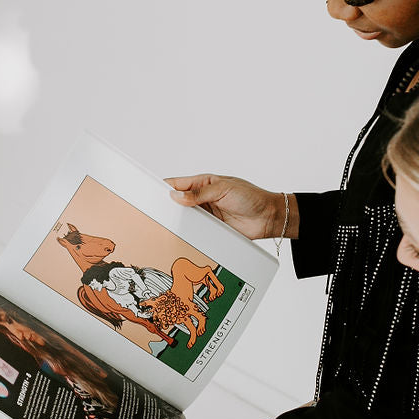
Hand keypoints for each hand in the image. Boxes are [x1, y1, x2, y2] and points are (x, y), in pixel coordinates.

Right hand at [164, 173, 298, 240]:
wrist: (268, 217)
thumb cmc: (251, 197)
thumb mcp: (223, 189)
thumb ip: (199, 193)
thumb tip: (177, 196)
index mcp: (203, 183)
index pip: (177, 184)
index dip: (163, 187)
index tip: (149, 192)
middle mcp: (202, 199)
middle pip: (177, 203)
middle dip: (166, 206)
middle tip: (154, 212)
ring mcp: (206, 215)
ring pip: (184, 218)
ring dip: (177, 222)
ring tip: (164, 225)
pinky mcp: (211, 230)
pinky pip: (196, 232)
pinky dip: (189, 234)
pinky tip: (181, 235)